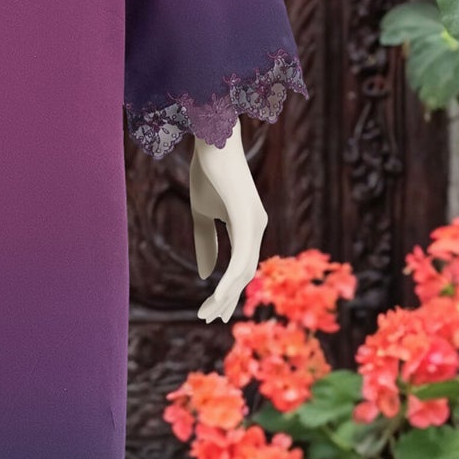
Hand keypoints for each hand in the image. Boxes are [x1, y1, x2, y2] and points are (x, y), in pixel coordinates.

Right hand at [189, 123, 267, 323]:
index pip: (241, 267)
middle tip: (210, 320)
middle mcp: (257, 227)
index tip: (211, 310)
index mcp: (247, 226)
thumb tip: (206, 274)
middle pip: (245, 274)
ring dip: (226, 295)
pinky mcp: (247, 217)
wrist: (212, 139)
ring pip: (244, 271)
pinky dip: (230, 279)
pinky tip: (219, 294)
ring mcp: (255, 223)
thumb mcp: (201, 213)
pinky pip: (242, 256)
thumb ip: (206, 243)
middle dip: (227, 300)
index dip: (227, 291)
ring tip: (210, 313)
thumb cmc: (208, 172)